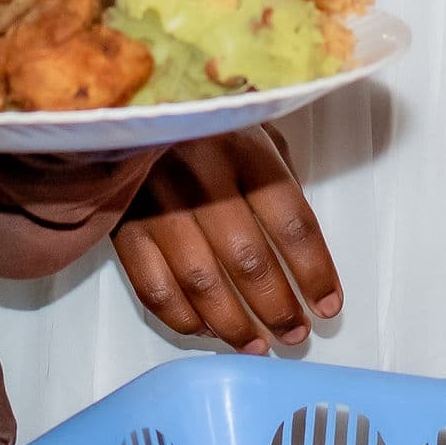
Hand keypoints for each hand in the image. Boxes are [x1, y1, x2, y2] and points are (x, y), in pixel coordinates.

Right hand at [111, 130, 340, 353]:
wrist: (116, 98)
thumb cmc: (198, 114)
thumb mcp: (249, 124)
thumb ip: (275, 174)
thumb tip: (298, 245)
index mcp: (243, 146)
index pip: (292, 222)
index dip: (316, 272)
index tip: (329, 305)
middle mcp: (201, 175)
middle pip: (249, 259)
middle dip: (278, 308)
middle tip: (295, 334)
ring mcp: (157, 203)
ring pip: (201, 282)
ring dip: (234, 324)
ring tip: (257, 345)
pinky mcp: (122, 224)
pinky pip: (154, 287)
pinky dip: (182, 318)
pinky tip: (206, 329)